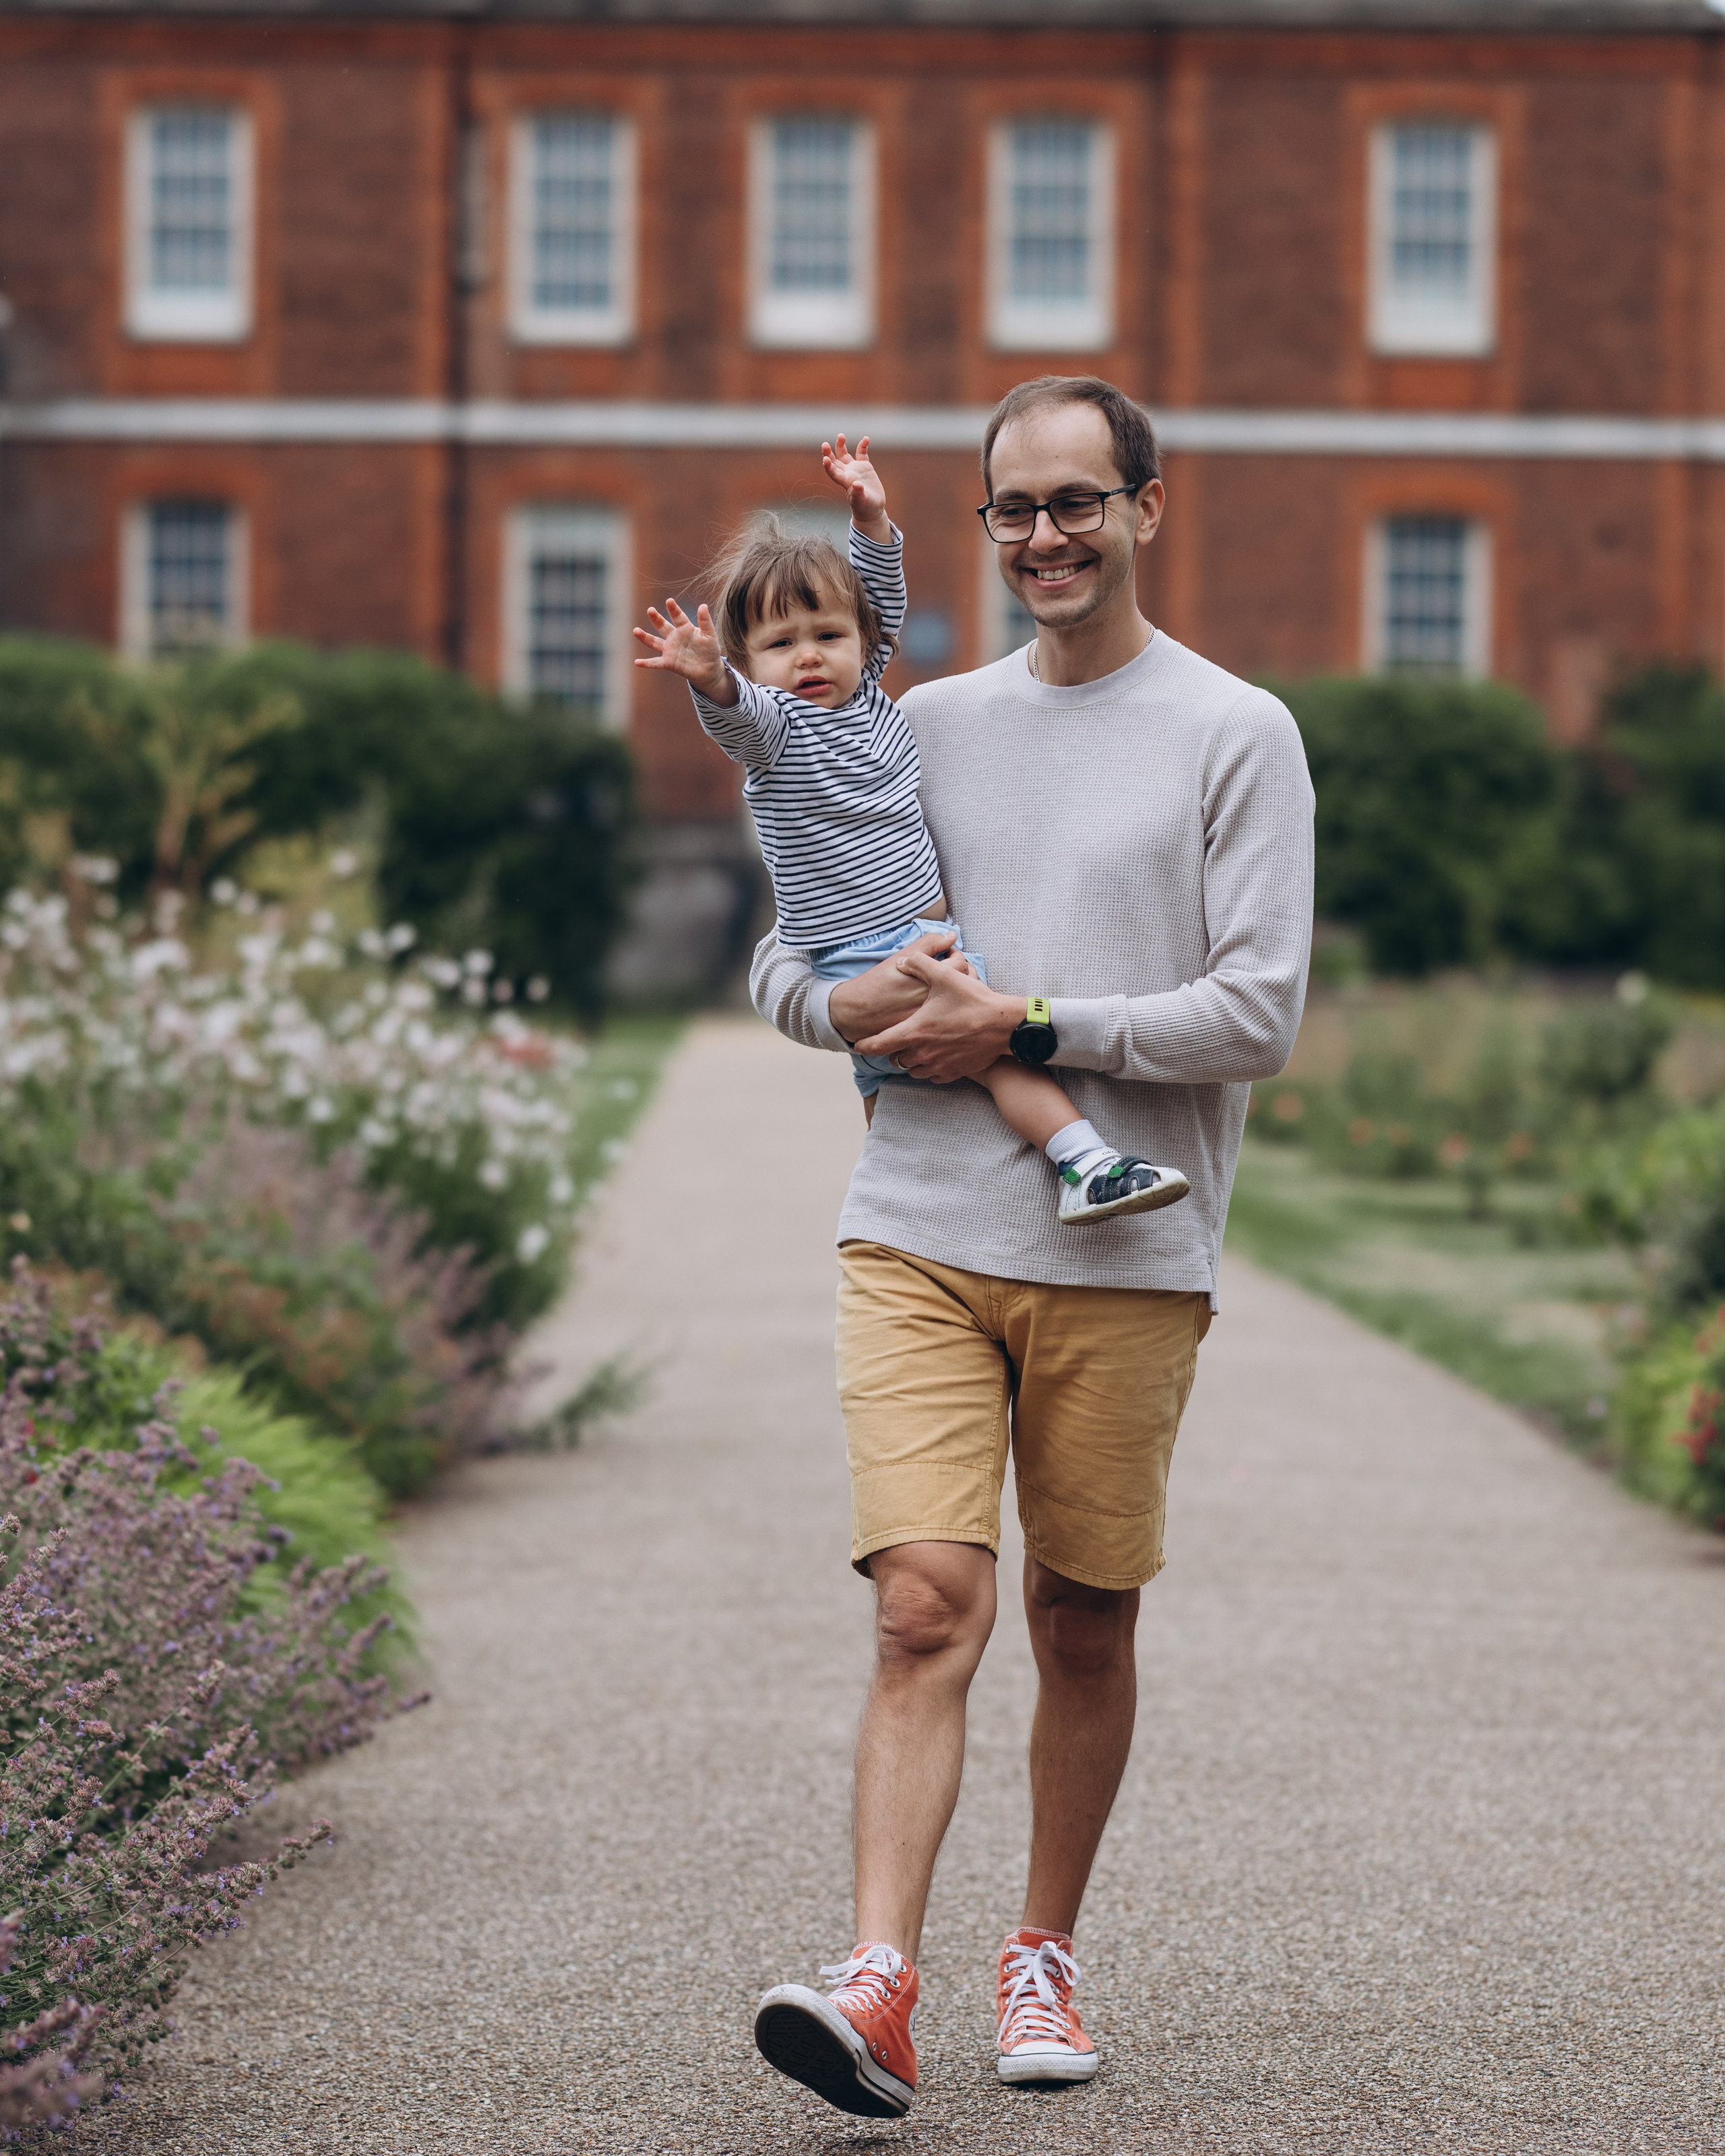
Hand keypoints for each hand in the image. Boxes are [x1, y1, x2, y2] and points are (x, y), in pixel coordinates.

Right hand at [633, 599, 732, 703]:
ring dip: (645, 637)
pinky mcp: (669, 663)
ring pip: (654, 642)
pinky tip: (637, 662)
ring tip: (635, 631)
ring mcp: (670, 650)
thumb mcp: (710, 635)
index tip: (669, 601)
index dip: (674, 609)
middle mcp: (674, 637)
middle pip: (663, 626)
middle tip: (650, 610)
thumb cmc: (710, 650)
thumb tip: (703, 605)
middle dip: (656, 619)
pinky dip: (646, 663)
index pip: (678, 617)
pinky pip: (656, 663)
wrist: (709, 669)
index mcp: (685, 628)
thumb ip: (705, 621)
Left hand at [822, 433, 889, 543]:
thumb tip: (856, 485)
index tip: (825, 459)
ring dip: (841, 445)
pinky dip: (863, 446)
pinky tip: (866, 439)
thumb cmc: (865, 507)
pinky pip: (862, 453)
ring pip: (844, 454)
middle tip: (824, 444)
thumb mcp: (862, 502)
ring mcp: (855, 469)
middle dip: (828, 453)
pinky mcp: (864, 466)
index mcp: (845, 482)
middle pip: (834, 461)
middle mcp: (847, 473)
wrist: (872, 507)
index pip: (833, 472)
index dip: (828, 466)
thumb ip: (858, 494)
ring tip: (840, 435)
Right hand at [827, 930, 963, 1044]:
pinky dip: (948, 1007)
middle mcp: (939, 1001)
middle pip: (965, 984)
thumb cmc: (876, 984)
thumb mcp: (899, 958)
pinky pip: (949, 1017)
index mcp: (932, 981)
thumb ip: (928, 944)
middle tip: (949, 968)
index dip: (956, 956)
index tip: (948, 955)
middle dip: (960, 973)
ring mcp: (936, 1019)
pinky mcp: (929, 1031)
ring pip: (959, 1002)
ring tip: (945, 985)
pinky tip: (938, 1002)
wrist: (856, 1014)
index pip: (961, 965)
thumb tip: (951, 935)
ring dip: (956, 991)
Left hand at [853, 949, 1020, 1083]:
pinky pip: (933, 1077)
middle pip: (896, 1059)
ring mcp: (938, 1066)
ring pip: (913, 1070)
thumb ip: (919, 965)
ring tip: (918, 1047)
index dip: (864, 1045)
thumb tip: (901, 962)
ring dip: (911, 1061)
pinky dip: (930, 1069)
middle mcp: (923, 1053)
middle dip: (894, 1050)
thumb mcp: (945, 976)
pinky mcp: (954, 1073)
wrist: (1004, 1026)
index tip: (857, 1045)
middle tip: (899, 1038)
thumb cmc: (973, 1001)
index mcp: (915, 1031)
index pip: (878, 1044)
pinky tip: (936, 1057)